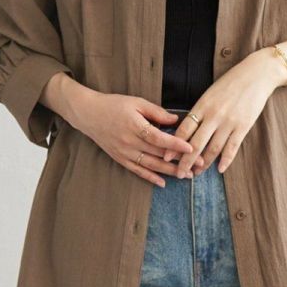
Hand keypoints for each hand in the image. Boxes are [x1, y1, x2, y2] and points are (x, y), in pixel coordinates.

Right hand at [75, 92, 206, 187]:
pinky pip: (137, 171)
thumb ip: (157, 112)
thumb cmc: (114, 105)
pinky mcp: (120, 159)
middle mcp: (129, 142)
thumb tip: (177, 120)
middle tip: (198, 164)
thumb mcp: (136, 102)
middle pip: (158, 153)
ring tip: (186, 175)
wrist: (88, 114)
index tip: (192, 148)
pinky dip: (150, 178)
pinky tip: (163, 183)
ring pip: (150, 165)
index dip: (175, 144)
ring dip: (169, 172)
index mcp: (135, 126)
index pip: (158, 138)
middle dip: (180, 159)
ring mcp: (124, 152)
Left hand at [174, 49, 286, 176]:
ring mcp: (229, 122)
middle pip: (195, 144)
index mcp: (203, 105)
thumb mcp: (211, 92)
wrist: (257, 74)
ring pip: (213, 149)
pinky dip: (226, 160)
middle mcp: (214, 115)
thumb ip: (200, 110)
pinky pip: (232, 147)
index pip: (184, 130)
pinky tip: (220, 169)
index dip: (173, 145)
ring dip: (204, 163)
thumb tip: (187, 129)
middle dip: (185, 161)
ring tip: (197, 173)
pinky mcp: (243, 126)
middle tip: (179, 174)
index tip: (165, 157)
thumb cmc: (231, 82)